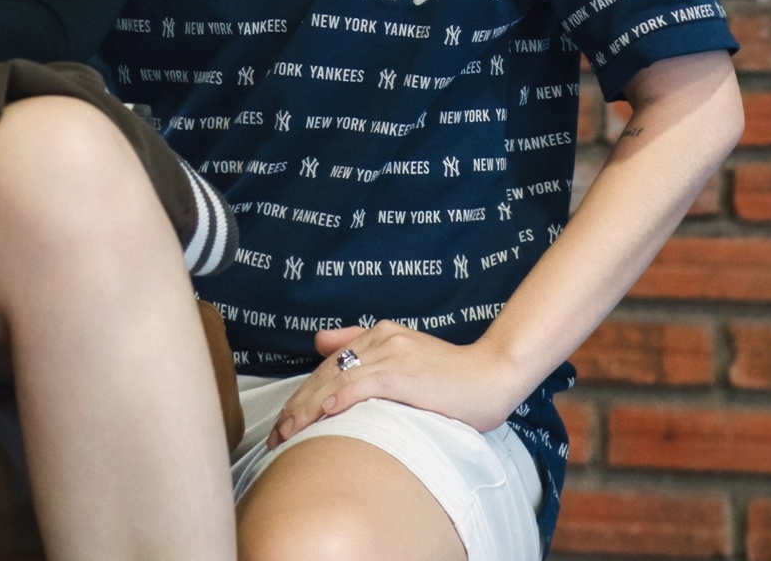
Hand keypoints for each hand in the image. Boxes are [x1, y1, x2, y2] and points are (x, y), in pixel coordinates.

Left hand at [268, 323, 532, 445]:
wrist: (493, 375)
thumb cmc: (451, 377)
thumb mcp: (404, 355)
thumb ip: (362, 345)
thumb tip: (320, 342)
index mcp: (378, 335)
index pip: (329, 368)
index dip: (303, 396)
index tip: (285, 423)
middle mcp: (380, 338)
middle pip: (327, 373)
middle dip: (298, 406)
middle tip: (277, 436)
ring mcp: (392, 353)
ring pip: (338, 379)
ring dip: (309, 408)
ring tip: (289, 432)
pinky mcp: (405, 371)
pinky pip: (365, 384)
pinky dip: (342, 397)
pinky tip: (324, 413)